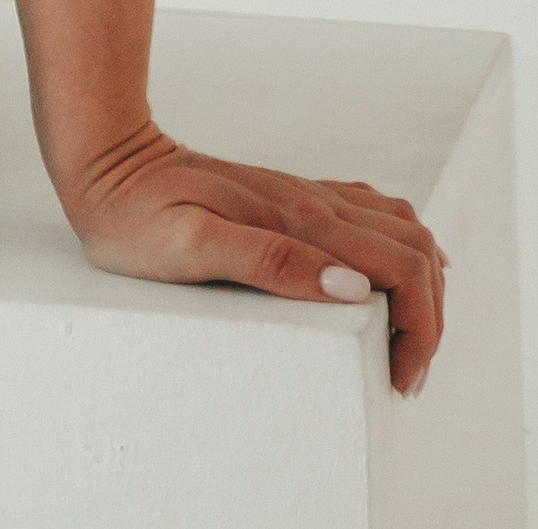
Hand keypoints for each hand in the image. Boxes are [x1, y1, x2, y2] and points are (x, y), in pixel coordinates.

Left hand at [62, 125, 445, 394]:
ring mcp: (306, 195)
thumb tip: (349, 286)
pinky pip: (371, 213)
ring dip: (423, 283)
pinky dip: (401, 249)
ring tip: (406, 338)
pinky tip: (388, 279)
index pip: (404, 268)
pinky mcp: (292, 196)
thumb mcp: (189, 247)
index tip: (398, 378)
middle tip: (406, 373)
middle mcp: (314, 202)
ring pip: (402, 228)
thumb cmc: (136, 214)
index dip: (421, 329)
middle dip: (431, 316)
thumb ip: (269, 262)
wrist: (106, 159)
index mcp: (301, 219)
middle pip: (417, 250)